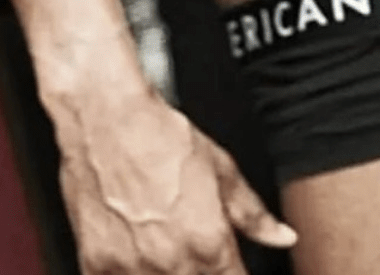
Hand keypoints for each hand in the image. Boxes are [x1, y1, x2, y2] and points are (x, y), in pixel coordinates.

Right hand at [56, 86, 295, 273]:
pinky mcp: (95, 266)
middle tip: (192, 241)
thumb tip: (283, 237)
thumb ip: (253, 213)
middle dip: (202, 271)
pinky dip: (131, 272)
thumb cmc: (161, 137)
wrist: (105, 121)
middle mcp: (170, 263)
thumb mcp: (221, 168)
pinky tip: (135, 251)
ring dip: (169, 271)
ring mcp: (130, 270)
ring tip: (164, 242)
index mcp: (208, 243)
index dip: (236, 271)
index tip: (232, 264)